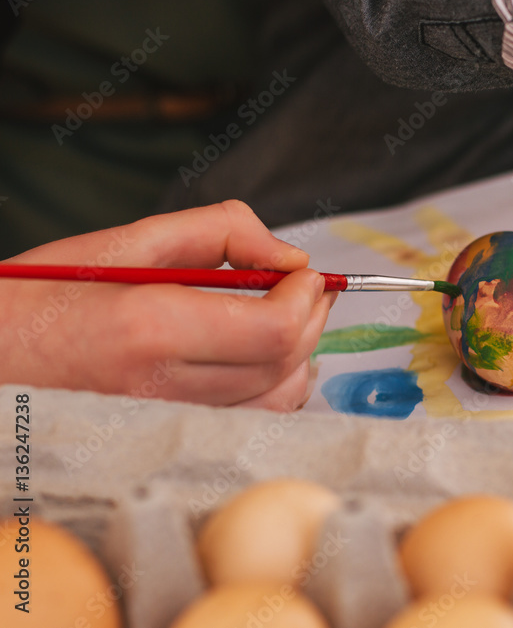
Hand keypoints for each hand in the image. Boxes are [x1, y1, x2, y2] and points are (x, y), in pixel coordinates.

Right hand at [0, 200, 334, 410]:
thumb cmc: (43, 298)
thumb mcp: (124, 241)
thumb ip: (219, 233)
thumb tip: (287, 256)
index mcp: (152, 328)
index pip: (272, 328)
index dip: (306, 297)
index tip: (305, 272)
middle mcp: (165, 386)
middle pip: (284, 363)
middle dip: (312, 316)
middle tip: (304, 284)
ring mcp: (169, 420)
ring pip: (279, 400)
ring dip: (299, 352)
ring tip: (280, 313)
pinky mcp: (171, 437)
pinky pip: (251, 419)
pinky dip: (273, 383)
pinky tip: (255, 351)